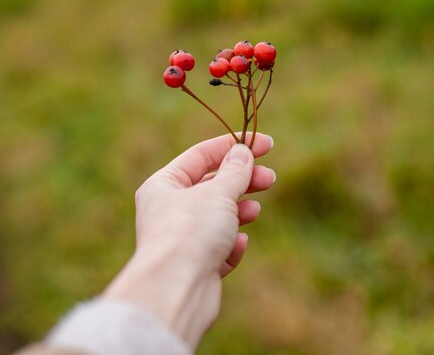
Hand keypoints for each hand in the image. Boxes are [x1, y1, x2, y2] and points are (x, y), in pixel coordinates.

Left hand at [103, 133, 274, 348]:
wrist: (176, 290)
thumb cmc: (190, 233)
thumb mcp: (217, 193)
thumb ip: (235, 171)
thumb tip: (243, 153)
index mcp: (164, 185)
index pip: (202, 155)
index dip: (235, 146)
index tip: (267, 144)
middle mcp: (169, 210)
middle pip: (212, 186)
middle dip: (242, 181)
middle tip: (270, 178)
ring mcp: (182, 239)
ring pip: (218, 217)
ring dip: (239, 212)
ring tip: (254, 212)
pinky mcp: (196, 266)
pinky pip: (219, 247)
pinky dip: (232, 244)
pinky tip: (237, 245)